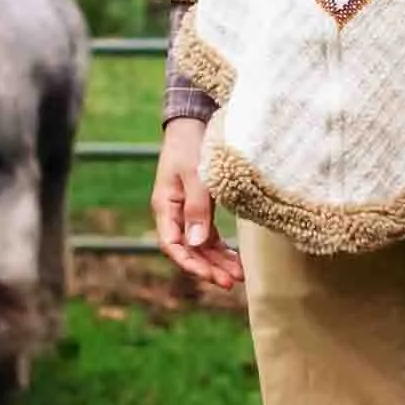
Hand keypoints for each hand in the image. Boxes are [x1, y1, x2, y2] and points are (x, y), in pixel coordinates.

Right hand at [154, 116, 243, 295]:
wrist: (195, 121)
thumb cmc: (191, 144)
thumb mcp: (195, 174)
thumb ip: (197, 208)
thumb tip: (195, 244)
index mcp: (165, 205)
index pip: (172, 244)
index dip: (189, 263)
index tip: (208, 276)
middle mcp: (174, 213)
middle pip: (188, 250)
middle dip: (208, 268)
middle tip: (231, 283)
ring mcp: (188, 211)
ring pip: (201, 245)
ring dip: (217, 261)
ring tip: (238, 276)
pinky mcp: (201, 207)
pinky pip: (209, 235)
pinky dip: (222, 248)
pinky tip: (236, 258)